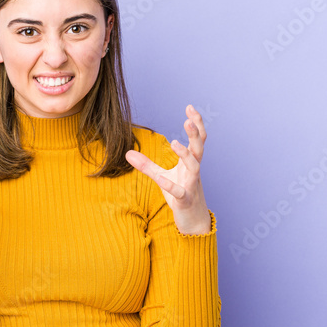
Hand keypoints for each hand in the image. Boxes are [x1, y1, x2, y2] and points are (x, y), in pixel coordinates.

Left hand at [125, 104, 210, 234]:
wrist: (192, 220)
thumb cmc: (180, 194)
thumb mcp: (162, 177)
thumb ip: (147, 164)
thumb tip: (127, 153)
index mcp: (191, 162)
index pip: (198, 139)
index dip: (196, 123)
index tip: (190, 107)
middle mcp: (194, 171)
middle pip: (199, 148)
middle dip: (196, 134)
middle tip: (188, 120)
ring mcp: (191, 185)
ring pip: (194, 167)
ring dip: (185, 154)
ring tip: (176, 142)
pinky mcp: (185, 199)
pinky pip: (179, 192)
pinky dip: (170, 186)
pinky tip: (162, 179)